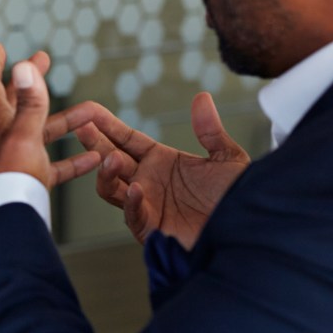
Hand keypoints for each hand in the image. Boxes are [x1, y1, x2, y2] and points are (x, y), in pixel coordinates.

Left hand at [0, 43, 101, 188]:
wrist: (7, 221)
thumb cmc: (10, 177)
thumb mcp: (24, 134)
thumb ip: (29, 101)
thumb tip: (23, 65)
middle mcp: (4, 136)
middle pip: (17, 100)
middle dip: (31, 79)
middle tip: (44, 57)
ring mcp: (18, 157)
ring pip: (43, 132)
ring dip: (66, 119)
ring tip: (91, 108)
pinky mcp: (31, 179)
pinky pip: (55, 165)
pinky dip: (74, 159)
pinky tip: (95, 158)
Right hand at [49, 93, 249, 248]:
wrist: (251, 234)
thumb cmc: (239, 200)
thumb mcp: (228, 159)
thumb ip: (210, 130)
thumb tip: (201, 97)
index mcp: (160, 161)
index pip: (125, 139)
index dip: (106, 125)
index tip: (88, 111)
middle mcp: (147, 181)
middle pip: (109, 158)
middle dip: (93, 143)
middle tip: (81, 127)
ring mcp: (147, 205)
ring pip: (110, 188)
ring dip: (106, 172)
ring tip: (110, 158)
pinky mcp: (153, 228)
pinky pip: (133, 215)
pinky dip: (132, 202)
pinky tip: (137, 189)